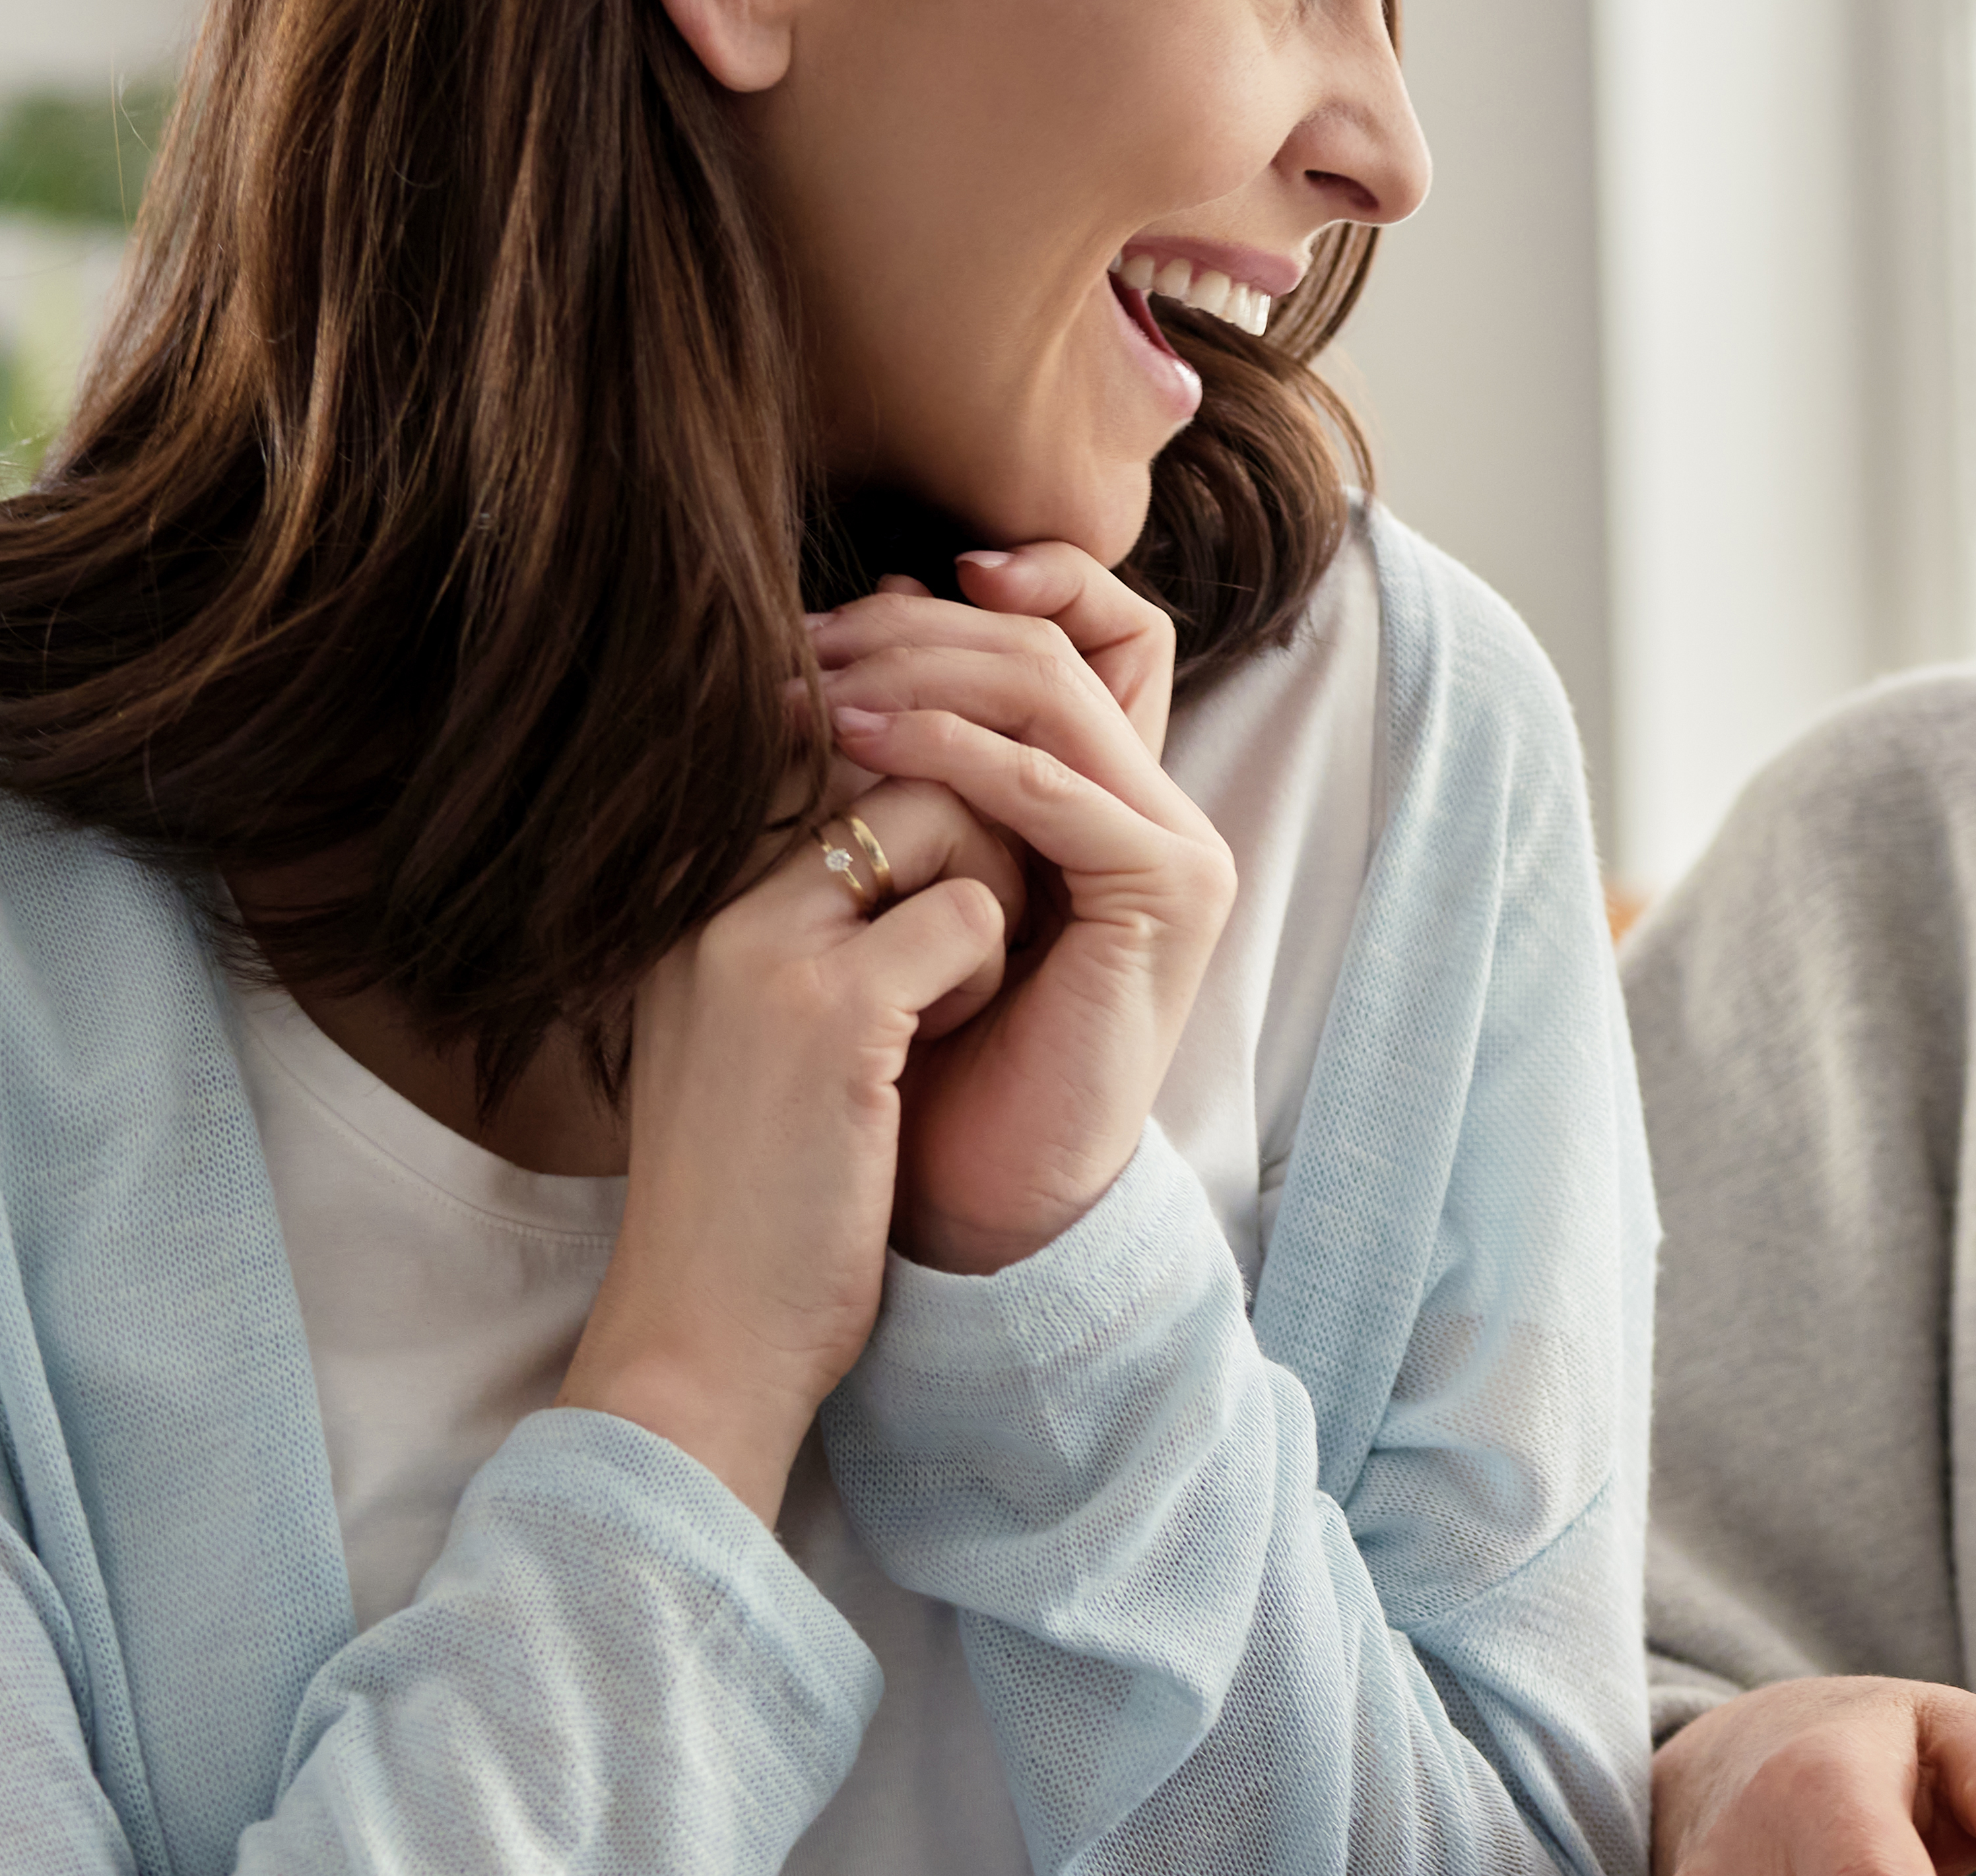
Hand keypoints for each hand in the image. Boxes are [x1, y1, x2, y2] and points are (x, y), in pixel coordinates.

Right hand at [560, 783, 1012, 1520]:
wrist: (703, 1333)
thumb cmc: (754, 1202)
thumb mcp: (755, 1041)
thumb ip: (804, 938)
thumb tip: (906, 850)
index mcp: (690, 905)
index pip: (825, 757)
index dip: (921, 807)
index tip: (948, 902)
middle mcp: (712, 901)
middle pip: (891, 762)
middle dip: (972, 835)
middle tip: (978, 945)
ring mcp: (763, 946)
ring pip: (941, 815)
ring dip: (989, 897)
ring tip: (956, 1005)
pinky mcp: (831, 1010)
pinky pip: (969, 916)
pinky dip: (990, 972)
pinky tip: (951, 1047)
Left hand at [807, 546, 1233, 1276]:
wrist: (964, 1196)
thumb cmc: (916, 1045)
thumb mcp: (894, 866)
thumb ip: (902, 750)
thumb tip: (871, 604)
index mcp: (1102, 794)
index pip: (1093, 623)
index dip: (999, 581)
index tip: (873, 588)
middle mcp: (1152, 807)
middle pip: (1056, 637)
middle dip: (918, 625)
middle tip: (803, 640)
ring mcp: (1172, 848)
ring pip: (1053, 687)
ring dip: (919, 670)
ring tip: (810, 688)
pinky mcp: (1169, 895)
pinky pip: (1053, 785)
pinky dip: (953, 752)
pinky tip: (860, 745)